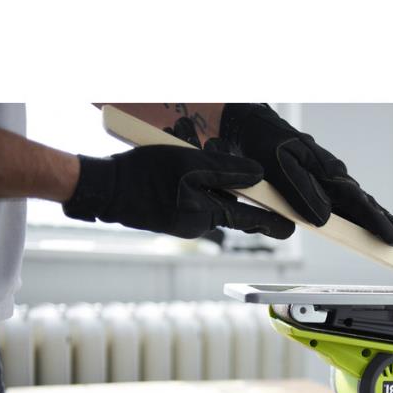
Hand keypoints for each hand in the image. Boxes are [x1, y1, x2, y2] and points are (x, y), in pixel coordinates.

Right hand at [62, 145, 294, 239]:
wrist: (101, 189)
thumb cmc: (143, 174)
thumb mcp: (189, 164)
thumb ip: (226, 170)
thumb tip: (259, 176)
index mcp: (204, 214)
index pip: (247, 218)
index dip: (271, 221)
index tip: (291, 228)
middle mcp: (197, 224)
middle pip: (229, 209)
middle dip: (243, 201)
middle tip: (268, 203)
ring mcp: (182, 223)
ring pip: (209, 203)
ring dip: (214, 187)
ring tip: (204, 169)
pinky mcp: (170, 218)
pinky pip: (193, 203)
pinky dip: (196, 189)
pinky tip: (183, 175)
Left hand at [217, 104, 392, 249]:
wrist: (250, 127)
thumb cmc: (263, 143)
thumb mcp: (278, 165)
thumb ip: (302, 191)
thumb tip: (325, 219)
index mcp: (328, 171)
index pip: (359, 203)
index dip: (378, 224)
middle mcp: (334, 176)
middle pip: (367, 205)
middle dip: (389, 225)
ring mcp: (329, 181)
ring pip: (359, 206)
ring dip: (379, 222)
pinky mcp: (319, 186)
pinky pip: (344, 205)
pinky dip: (359, 217)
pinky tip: (366, 228)